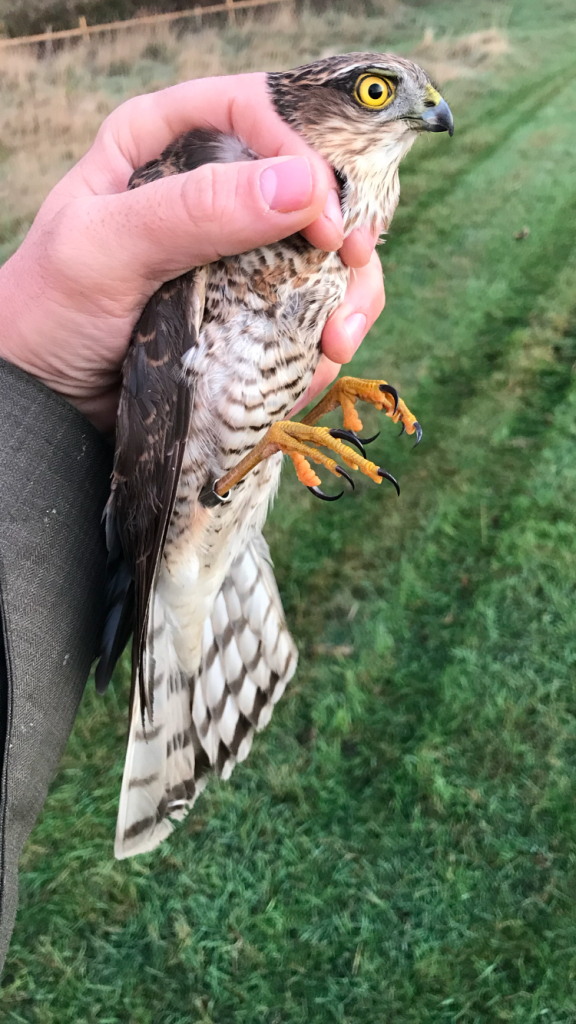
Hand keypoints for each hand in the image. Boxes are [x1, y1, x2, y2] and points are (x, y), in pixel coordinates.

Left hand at [0, 73, 384, 433]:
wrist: (47, 398)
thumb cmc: (52, 309)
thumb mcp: (108, 248)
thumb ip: (194, 211)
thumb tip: (301, 187)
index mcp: (165, 141)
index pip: (257, 112)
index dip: (304, 155)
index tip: (324, 220)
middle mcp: (210, 188)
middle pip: (310, 183)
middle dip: (347, 229)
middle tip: (355, 269)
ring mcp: (236, 253)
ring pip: (323, 254)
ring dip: (347, 296)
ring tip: (336, 343)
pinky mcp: (248, 309)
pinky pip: (308, 313)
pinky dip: (322, 340)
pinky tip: (312, 365)